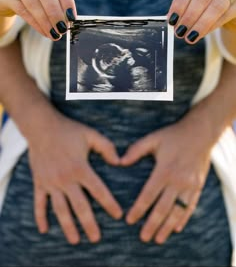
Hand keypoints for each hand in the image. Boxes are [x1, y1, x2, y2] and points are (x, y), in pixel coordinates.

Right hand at [0, 0, 75, 39]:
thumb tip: (69, 19)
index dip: (67, 1)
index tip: (72, 18)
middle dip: (55, 12)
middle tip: (62, 28)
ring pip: (32, 1)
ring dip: (45, 20)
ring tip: (54, 33)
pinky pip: (23, 10)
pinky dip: (36, 23)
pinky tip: (44, 31)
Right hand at [28, 114, 122, 244]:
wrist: (42, 127)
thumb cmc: (68, 130)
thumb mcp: (90, 134)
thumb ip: (107, 147)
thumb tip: (120, 161)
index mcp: (80, 168)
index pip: (98, 190)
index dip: (109, 204)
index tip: (118, 215)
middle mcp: (65, 179)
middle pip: (79, 206)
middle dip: (89, 224)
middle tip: (96, 238)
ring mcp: (51, 182)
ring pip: (59, 209)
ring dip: (67, 226)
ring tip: (75, 240)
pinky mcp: (39, 182)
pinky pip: (39, 203)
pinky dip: (40, 217)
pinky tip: (44, 229)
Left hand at [120, 117, 212, 243]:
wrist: (200, 133)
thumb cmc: (173, 135)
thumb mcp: (153, 138)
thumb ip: (136, 150)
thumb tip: (120, 161)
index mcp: (164, 170)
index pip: (148, 195)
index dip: (138, 209)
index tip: (129, 220)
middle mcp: (177, 181)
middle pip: (162, 208)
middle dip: (152, 224)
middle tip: (143, 238)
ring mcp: (189, 185)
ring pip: (177, 211)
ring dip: (167, 226)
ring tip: (158, 239)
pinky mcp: (197, 186)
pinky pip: (191, 206)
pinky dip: (184, 219)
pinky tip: (177, 228)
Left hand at [168, 0, 235, 43]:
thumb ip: (183, 5)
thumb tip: (171, 21)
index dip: (179, 6)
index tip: (171, 21)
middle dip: (189, 16)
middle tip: (180, 31)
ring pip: (217, 6)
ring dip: (201, 24)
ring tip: (190, 37)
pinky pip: (226, 15)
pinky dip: (212, 26)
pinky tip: (202, 34)